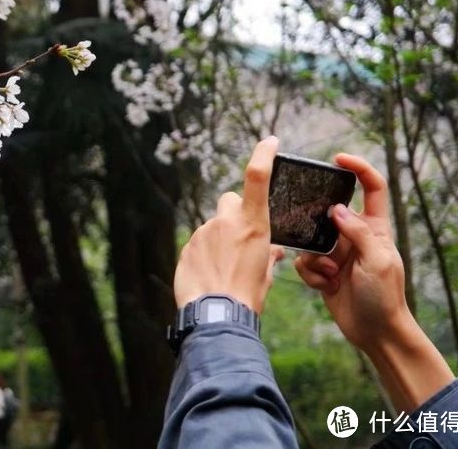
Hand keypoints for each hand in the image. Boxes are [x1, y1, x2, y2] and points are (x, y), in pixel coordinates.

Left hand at [174, 136, 283, 313]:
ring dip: (220, 239)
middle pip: (231, 201)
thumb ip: (267, 255)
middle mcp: (226, 222)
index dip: (263, 155)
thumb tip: (271, 251)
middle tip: (241, 237)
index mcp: (253, 225)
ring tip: (224, 269)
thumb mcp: (266, 274)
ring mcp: (203, 232)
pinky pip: (198, 244)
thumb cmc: (247, 295)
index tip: (269, 142)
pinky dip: (205, 254)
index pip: (257, 178)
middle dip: (236, 212)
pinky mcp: (187, 246)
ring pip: (213, 226)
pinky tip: (209, 275)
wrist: (216, 315)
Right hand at [292, 154, 409, 351]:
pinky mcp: (323, 271)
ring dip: (315, 257)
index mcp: (375, 228)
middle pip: (328, 212)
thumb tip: (336, 208)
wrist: (376, 332)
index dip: (359, 168)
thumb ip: (358, 231)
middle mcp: (354, 236)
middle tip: (314, 230)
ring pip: (311, 238)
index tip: (338, 158)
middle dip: (318, 221)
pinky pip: (305, 261)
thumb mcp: (378, 261)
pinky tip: (326, 286)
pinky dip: (311, 273)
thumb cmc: (385, 297)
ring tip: (329, 273)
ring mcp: (337, 253)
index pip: (372, 188)